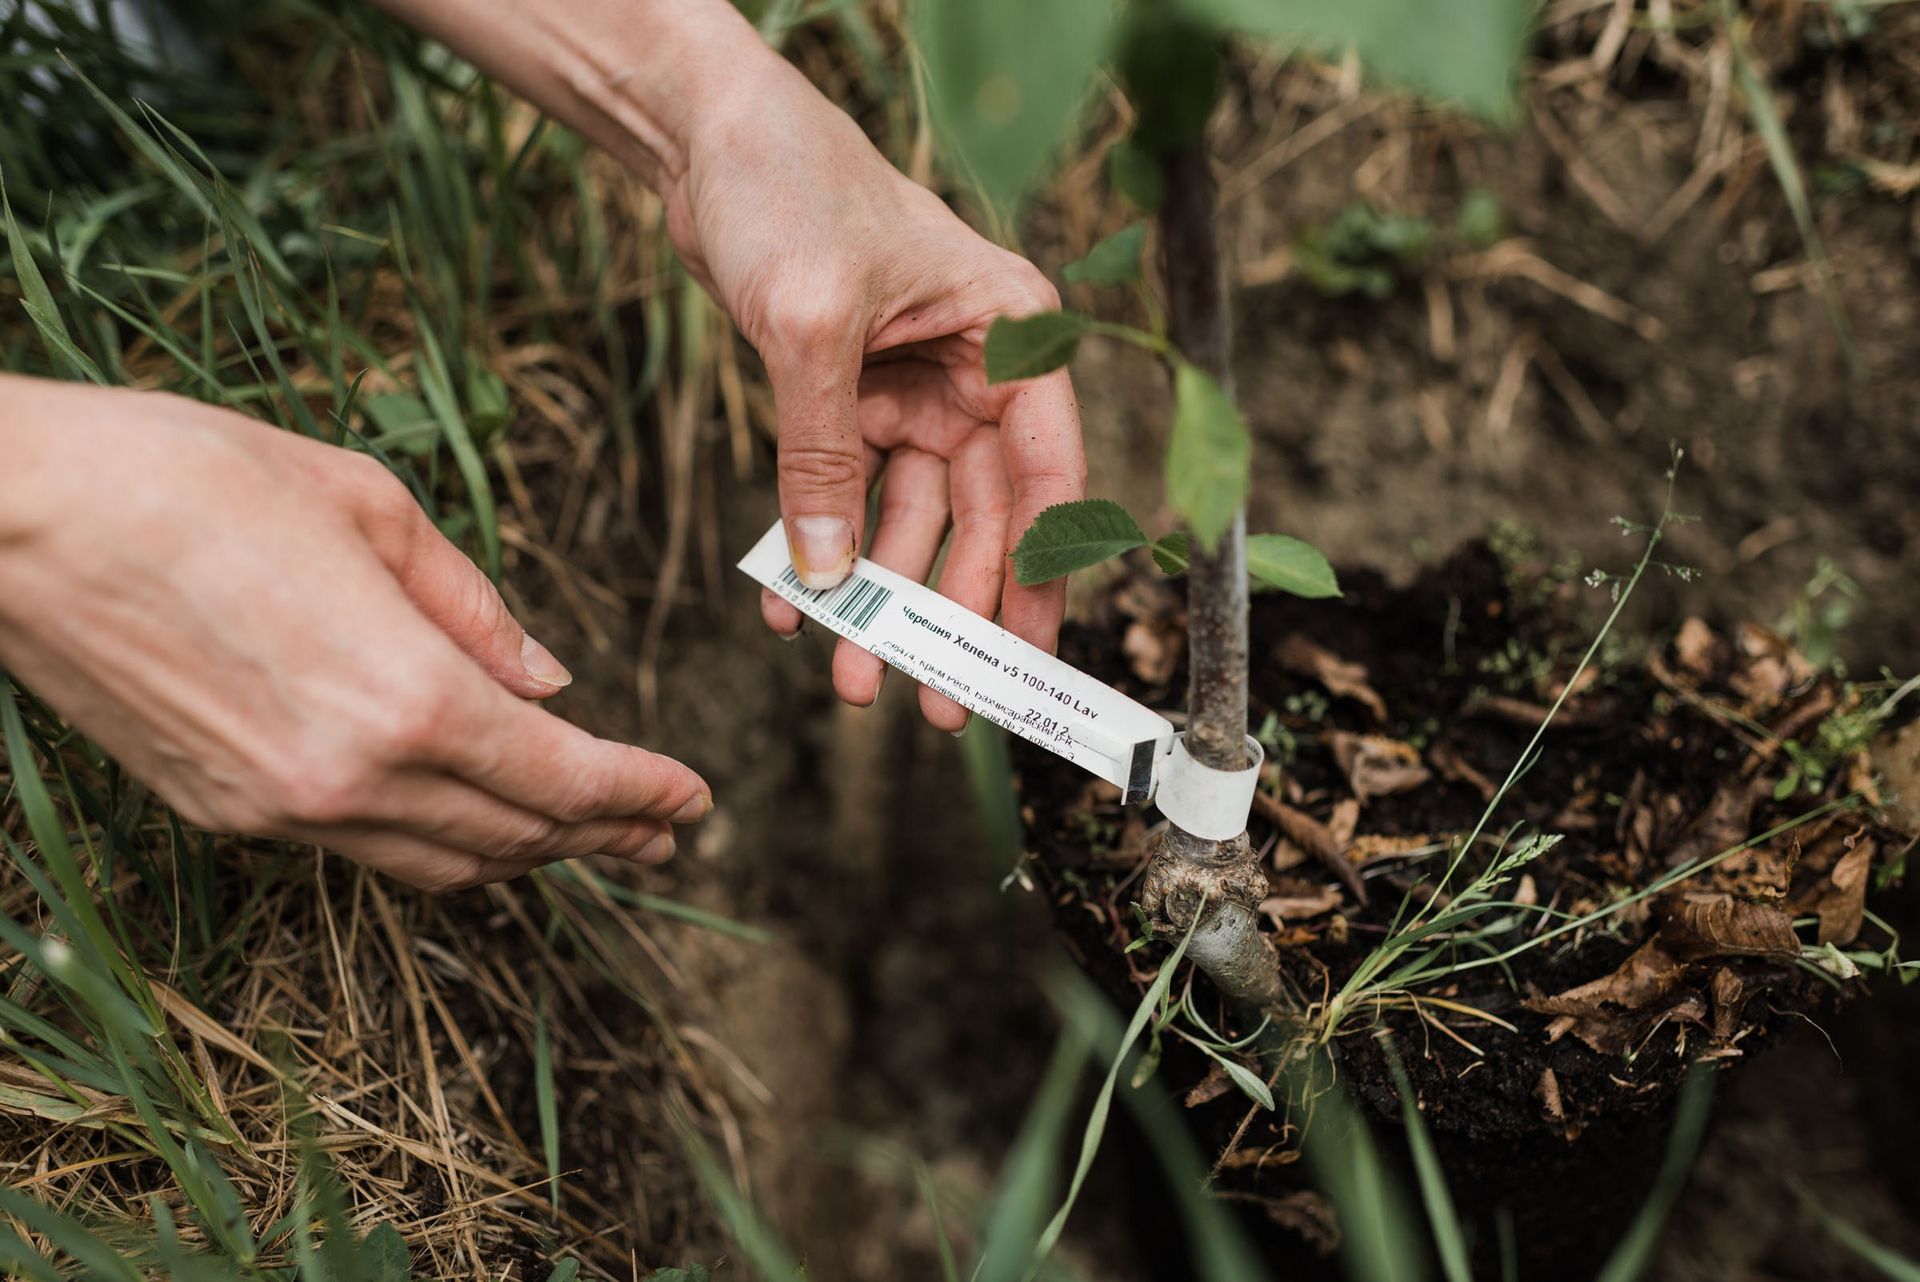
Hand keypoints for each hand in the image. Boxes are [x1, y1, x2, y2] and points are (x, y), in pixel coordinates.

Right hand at [0, 378, 710, 891]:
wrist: (12, 515)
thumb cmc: (189, 476)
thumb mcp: (367, 505)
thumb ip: (472, 606)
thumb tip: (547, 677)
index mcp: (403, 696)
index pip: (561, 777)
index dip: (641, 793)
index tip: (696, 798)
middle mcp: (348, 778)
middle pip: (515, 837)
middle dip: (604, 835)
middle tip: (666, 832)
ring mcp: (280, 809)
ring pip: (443, 862)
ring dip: (529, 852)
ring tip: (590, 836)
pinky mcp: (225, 811)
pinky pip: (367, 850)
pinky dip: (441, 841)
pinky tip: (470, 815)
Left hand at [666, 51, 1086, 730]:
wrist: (704, 140)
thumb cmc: (787, 191)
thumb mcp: (811, 329)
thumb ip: (821, 457)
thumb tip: (827, 578)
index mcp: (1013, 334)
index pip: (1050, 473)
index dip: (1043, 571)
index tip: (1025, 658)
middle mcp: (976, 369)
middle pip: (984, 517)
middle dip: (953, 609)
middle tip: (935, 698)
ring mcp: (913, 389)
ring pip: (913, 521)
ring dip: (881, 599)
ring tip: (854, 675)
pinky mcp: (852, 398)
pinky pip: (844, 497)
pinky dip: (819, 552)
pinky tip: (791, 607)